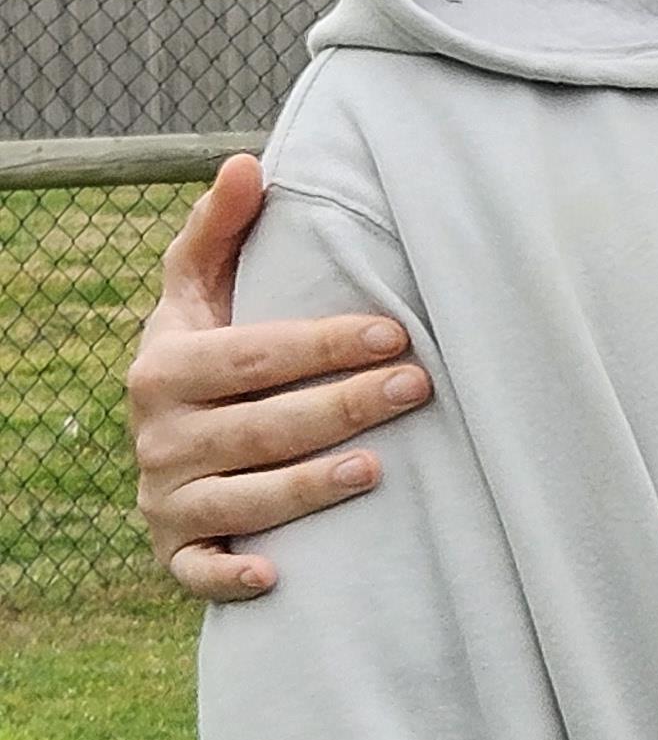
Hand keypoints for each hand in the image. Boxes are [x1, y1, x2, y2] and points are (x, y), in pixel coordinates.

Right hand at [127, 159, 433, 599]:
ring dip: (307, 488)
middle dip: (341, 406)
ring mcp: (165, 499)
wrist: (169, 437)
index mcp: (165, 366)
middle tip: (418, 387)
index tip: (394, 333)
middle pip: (260, 427)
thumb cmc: (209, 351)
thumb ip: (221, 228)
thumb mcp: (201, 290)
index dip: (323, 344)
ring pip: (242, 500)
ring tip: (377, 468)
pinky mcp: (176, 553)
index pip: (254, 354)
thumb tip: (246, 163)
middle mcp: (158, 436)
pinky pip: (197, 574)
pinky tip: (277, 576)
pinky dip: (230, 576)